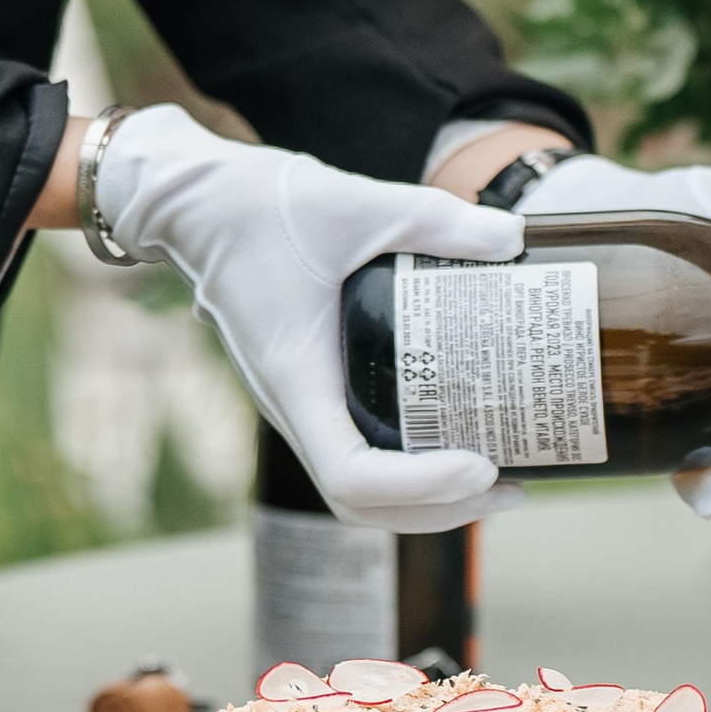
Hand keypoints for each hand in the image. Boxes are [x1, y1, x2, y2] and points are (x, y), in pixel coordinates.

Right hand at [92, 104, 523, 532]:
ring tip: (496, 478)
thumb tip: (513, 238)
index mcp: (296, 376)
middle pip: (361, 503)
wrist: (196, 204)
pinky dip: (407, 465)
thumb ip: (434, 220)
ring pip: (359, 488)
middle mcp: (294, 404)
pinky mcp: (311, 386)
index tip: (481, 464)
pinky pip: (358, 450)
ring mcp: (301, 401)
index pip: (350, 475)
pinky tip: (455, 434)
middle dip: (439, 508)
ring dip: (425, 499)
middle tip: (510, 485)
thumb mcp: (353, 203)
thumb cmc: (256, 206)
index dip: (419, 487)